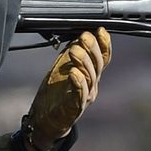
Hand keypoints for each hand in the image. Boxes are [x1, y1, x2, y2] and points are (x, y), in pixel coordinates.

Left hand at [25, 28, 111, 150]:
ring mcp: (85, 97)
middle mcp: (92, 86)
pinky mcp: (74, 107)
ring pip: (90, 78)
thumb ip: (71, 55)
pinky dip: (78, 83)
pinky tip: (73, 73)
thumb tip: (78, 35)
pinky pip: (79, 94)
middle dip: (92, 49)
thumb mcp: (62, 69)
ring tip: (75, 50)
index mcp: (90, 75)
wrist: (46, 120)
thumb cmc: (55, 94)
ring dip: (84, 62)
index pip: (103, 58)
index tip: (100, 31)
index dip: (104, 44)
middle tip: (85, 36)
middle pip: (98, 65)